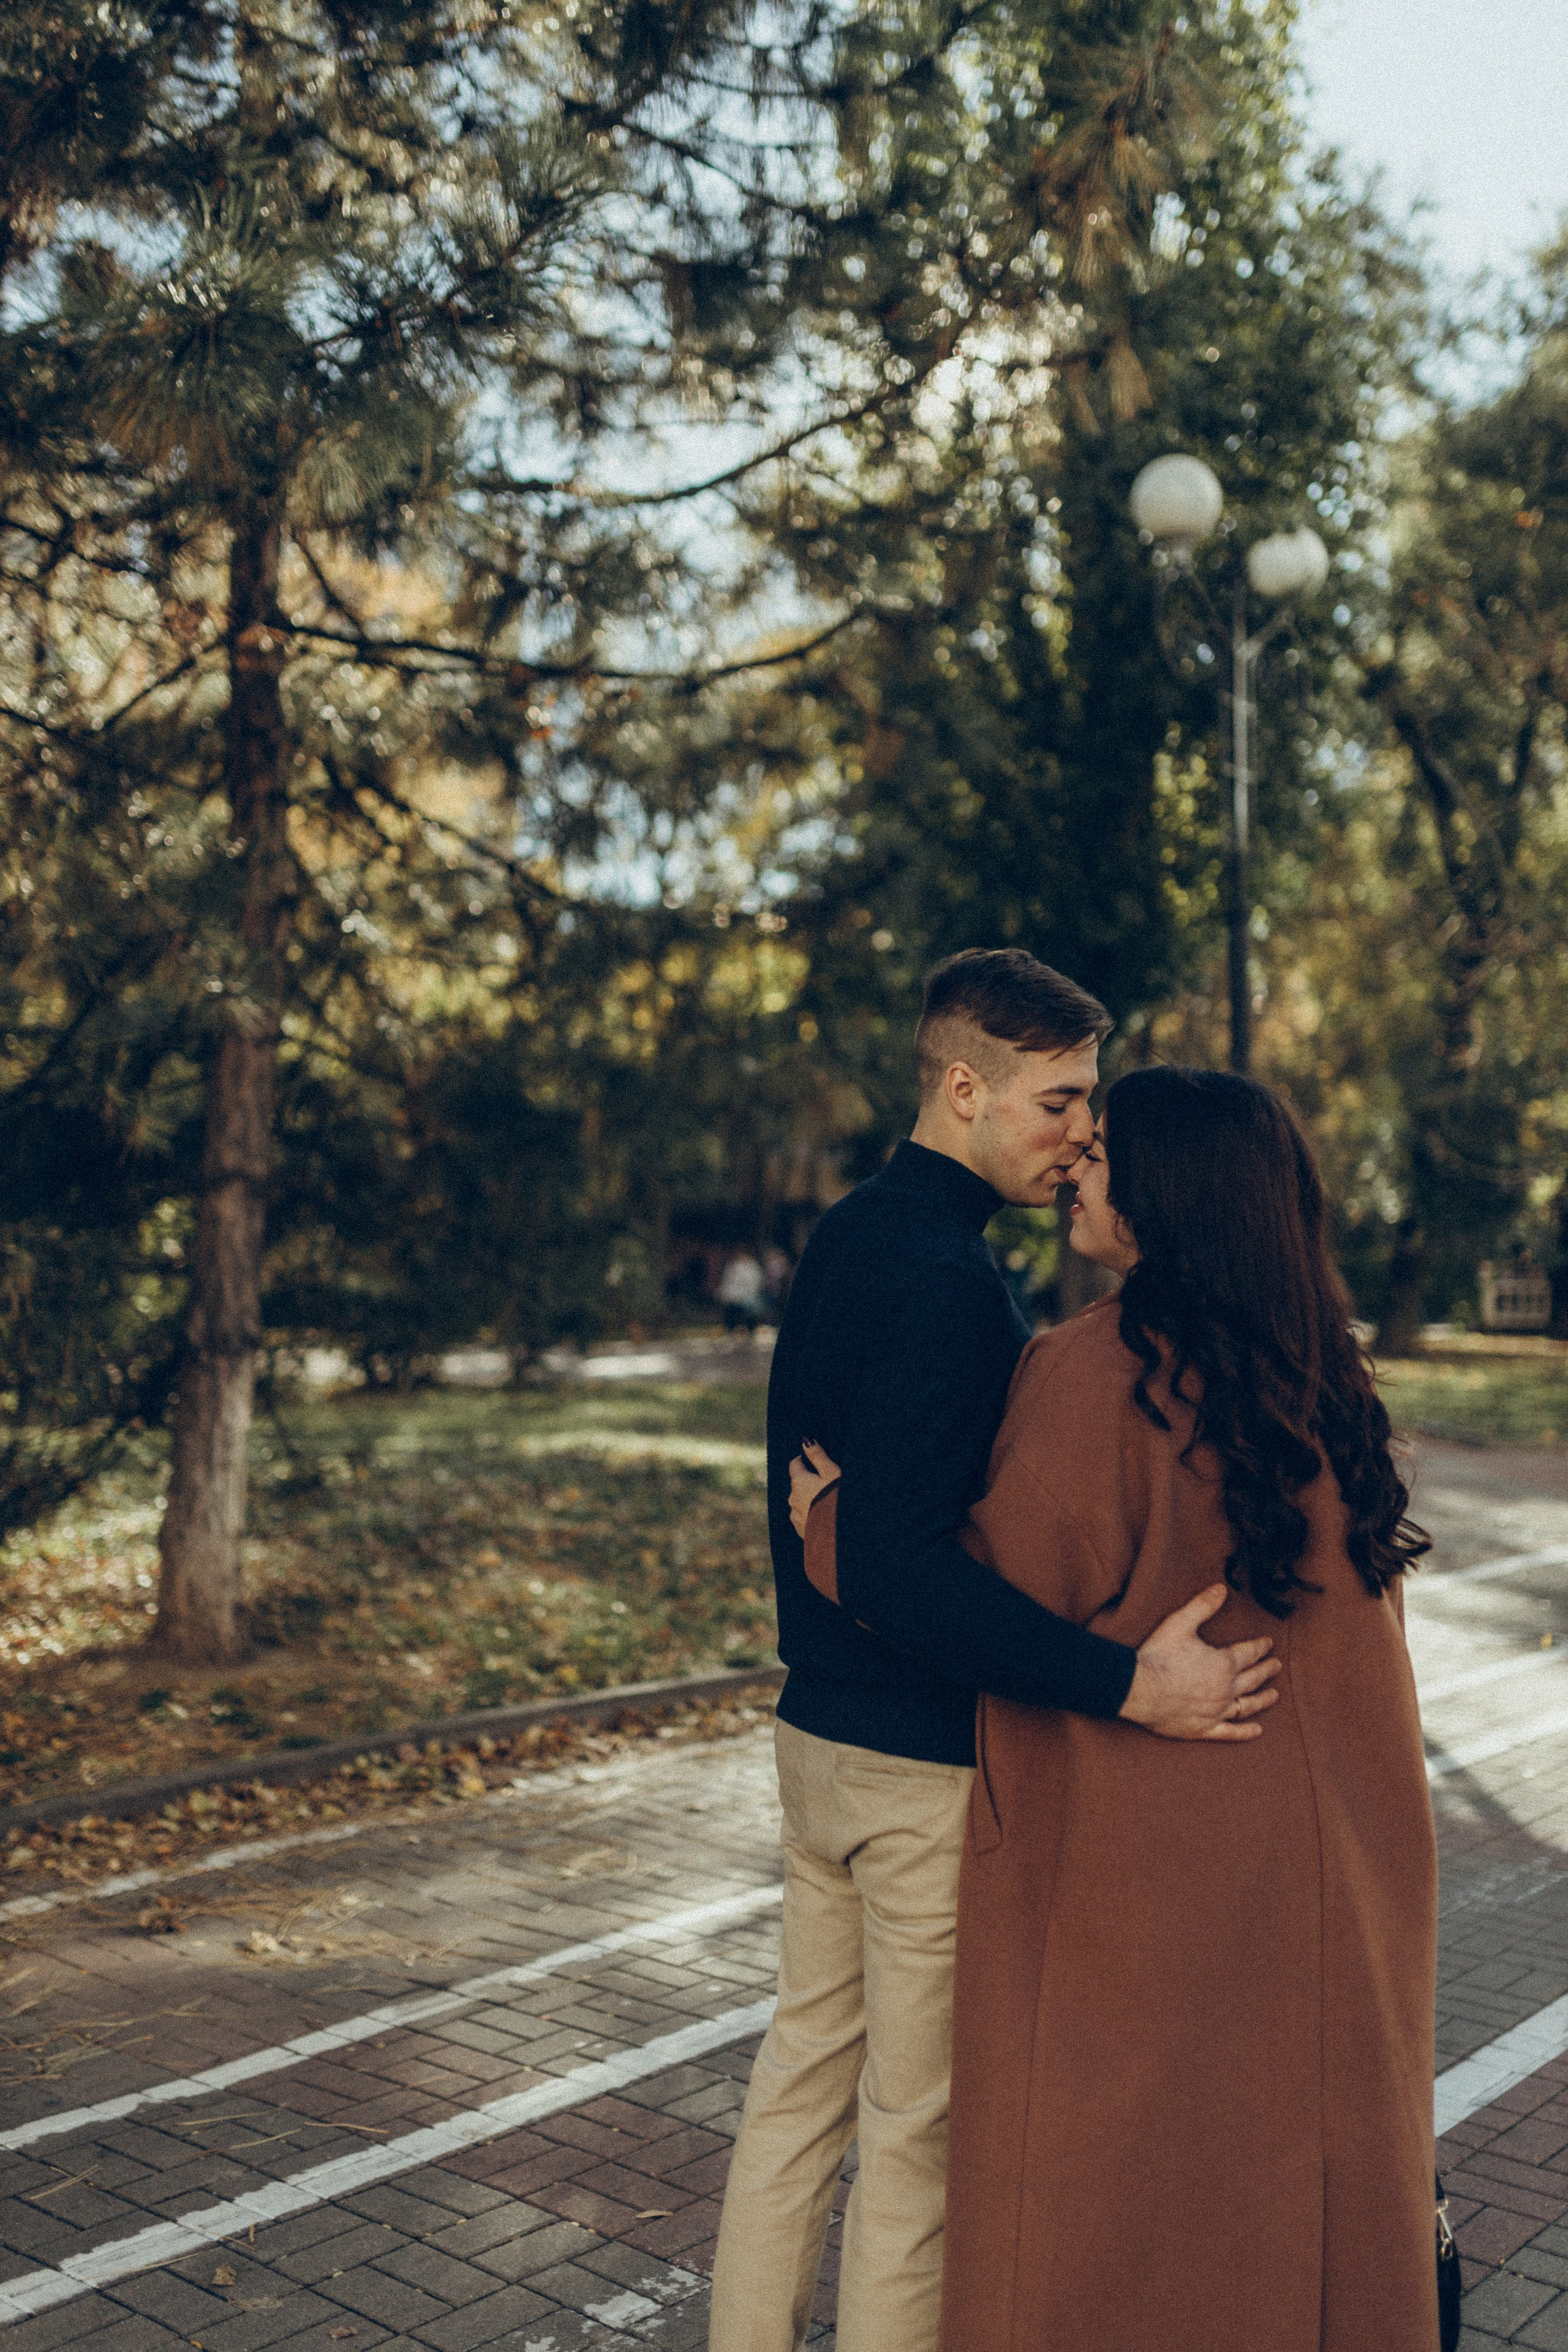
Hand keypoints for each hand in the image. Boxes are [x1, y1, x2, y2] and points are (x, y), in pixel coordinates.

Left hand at [788, 1440, 840, 1539]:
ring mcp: (796, 1516)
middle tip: (825, 1482)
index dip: (802, 1460)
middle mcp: (792, 1499)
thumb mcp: (832, 1473)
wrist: (840, 1536)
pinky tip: (824, 1517)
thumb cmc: (838, 1500)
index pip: (794, 1464)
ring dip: (809, 1499)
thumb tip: (806, 1440)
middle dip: (807, 1481)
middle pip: (797, 1484)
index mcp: (799, 1482)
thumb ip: (818, 1456)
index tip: (810, 1460)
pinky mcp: (801, 1531)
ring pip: (799, 1502)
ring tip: (826, 1502)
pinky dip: (811, 1514)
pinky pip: (804, 1518)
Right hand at [1118, 1584, 1281, 1741]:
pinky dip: (1246, 1732)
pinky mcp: (1204, 1728)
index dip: (1260, 1647)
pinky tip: (1257, 1731)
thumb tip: (1222, 1588)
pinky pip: (1231, 1732)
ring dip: (1263, 1699)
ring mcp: (1216, 1711)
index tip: (1269, 1644)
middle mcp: (1226, 1689)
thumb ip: (1203, 1605)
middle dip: (1266, 1670)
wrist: (1138, 1688)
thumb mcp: (1180, 1622)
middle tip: (1277, 1666)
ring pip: (1247, 1705)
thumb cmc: (1158, 1655)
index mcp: (1223, 1663)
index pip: (1249, 1653)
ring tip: (1274, 1695)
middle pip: (1253, 1678)